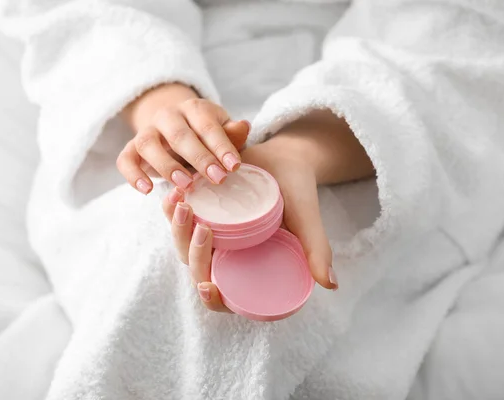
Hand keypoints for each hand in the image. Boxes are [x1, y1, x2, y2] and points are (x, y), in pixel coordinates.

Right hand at [117, 83, 249, 194]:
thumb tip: (243, 127)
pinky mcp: (131, 149)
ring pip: (149, 145)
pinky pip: (125, 160)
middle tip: (217, 179)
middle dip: (200, 158)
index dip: (221, 146)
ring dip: (167, 166)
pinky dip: (133, 175)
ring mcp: (146, 132)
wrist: (172, 127)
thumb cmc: (204, 135)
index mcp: (193, 109)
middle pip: (179, 135)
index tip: (234, 166)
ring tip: (185, 186)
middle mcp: (167, 116)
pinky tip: (147, 190)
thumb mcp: (220, 131)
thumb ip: (231, 133)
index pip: (207, 126)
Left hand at [161, 143, 337, 313]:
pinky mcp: (199, 209)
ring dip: (176, 228)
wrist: (287, 157)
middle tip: (201, 228)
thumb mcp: (306, 220)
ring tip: (181, 204)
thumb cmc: (299, 193)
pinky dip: (172, 208)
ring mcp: (209, 232)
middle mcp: (224, 252)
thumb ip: (316, 249)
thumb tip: (331, 285)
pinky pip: (178, 215)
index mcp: (246, 265)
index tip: (207, 287)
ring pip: (182, 242)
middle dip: (191, 251)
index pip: (225, 294)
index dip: (212, 299)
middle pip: (197, 266)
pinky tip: (172, 193)